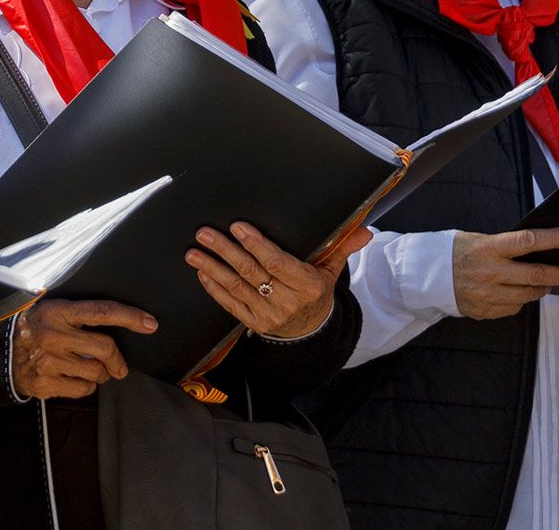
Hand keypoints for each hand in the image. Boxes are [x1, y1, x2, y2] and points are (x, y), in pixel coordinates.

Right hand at [10, 298, 156, 399]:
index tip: (150, 323)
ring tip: (90, 369)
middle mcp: (54, 335)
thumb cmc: (34, 329)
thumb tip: (117, 324)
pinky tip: (75, 378)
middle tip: (119, 366)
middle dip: (118, 359)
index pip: (101, 311)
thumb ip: (79, 315)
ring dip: (101, 374)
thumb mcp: (52, 311)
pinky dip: (86, 386)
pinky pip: (82, 389)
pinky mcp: (46, 383)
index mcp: (59, 312)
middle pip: (105, 347)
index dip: (129, 317)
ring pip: (96, 372)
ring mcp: (49, 361)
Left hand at [185, 222, 372, 338]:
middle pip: (252, 273)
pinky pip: (230, 305)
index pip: (278, 263)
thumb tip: (364, 231)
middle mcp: (287, 301)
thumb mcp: (331, 270)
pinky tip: (202, 273)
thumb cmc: (317, 290)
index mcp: (308, 285)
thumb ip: (342, 247)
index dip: (257, 245)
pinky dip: (214, 288)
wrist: (312, 330)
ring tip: (194, 252)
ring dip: (212, 268)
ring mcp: (268, 315)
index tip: (238, 227)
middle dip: (225, 251)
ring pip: (236, 288)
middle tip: (205, 234)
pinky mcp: (253, 323)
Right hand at [452, 227, 558, 319]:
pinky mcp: (486, 310)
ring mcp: (488, 295)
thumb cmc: (453, 252)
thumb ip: (504, 246)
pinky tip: (514, 292)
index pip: (529, 241)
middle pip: (536, 275)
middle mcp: (490, 272)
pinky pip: (513, 307)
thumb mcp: (477, 240)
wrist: (425, 276)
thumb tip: (535, 249)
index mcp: (488, 249)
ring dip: (541, 288)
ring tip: (545, 282)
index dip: (555, 239)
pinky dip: (519, 299)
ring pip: (528, 295)